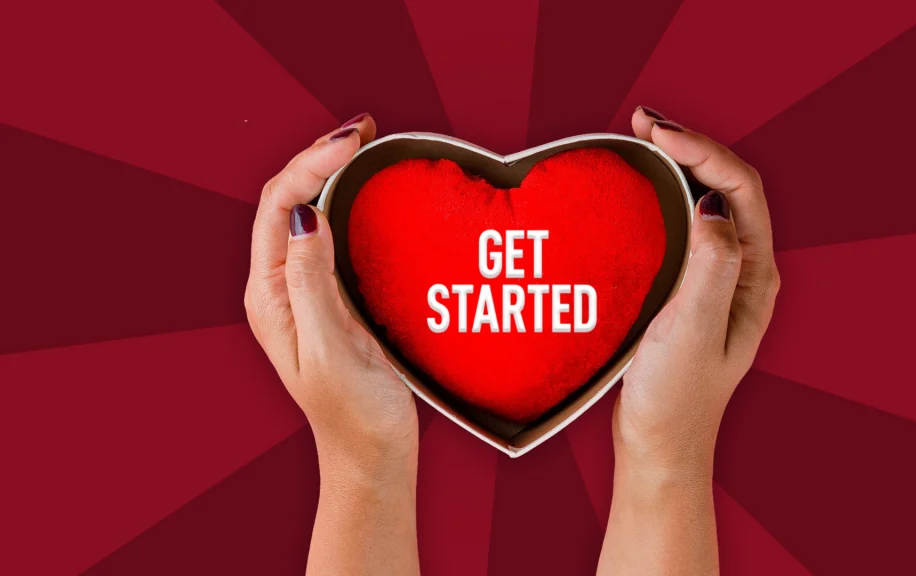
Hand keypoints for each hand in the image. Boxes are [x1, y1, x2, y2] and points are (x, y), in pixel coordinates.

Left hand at [244, 115, 419, 574]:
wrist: (371, 458)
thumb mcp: (331, 352)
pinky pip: (334, 234)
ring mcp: (306, 290)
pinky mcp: (333, 297)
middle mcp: (280, 287)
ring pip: (310, 211)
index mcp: (270, 297)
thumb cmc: (354, 416)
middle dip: (320, 155)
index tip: (355, 140)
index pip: (277, 207)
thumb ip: (312, 284)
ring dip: (334, 172)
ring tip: (369, 142)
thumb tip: (304, 212)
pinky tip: (374, 188)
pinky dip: (351, 201)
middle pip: (287, 200)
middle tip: (366, 127)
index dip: (311, 164)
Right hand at [597, 107, 779, 575]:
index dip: (702, 152)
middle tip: (641, 121)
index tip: (657, 134)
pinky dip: (658, 196)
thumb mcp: (692, 331)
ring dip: (673, 166)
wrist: (659, 446)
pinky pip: (679, 226)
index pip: (739, 191)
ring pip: (702, 202)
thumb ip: (710, 265)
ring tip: (636, 139)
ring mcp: (714, 278)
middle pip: (724, 186)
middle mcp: (742, 270)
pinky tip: (631, 189)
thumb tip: (712, 203)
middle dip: (688, 146)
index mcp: (754, 276)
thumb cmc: (676, 398)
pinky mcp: (686, 289)